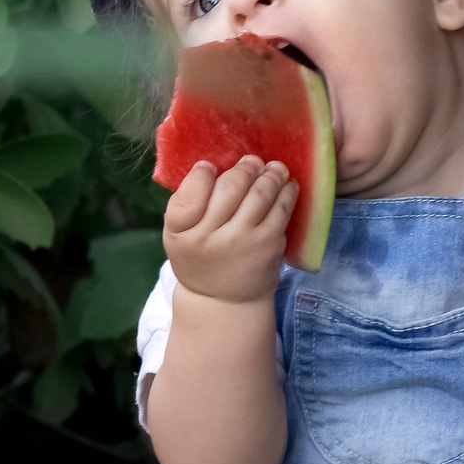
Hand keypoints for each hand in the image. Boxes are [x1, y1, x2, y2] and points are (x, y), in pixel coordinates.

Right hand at [164, 155, 294, 305]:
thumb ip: (187, 203)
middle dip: (244, 168)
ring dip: (270, 174)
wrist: (224, 301)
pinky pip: (281, 209)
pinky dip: (286, 191)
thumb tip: (213, 166)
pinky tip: (286, 184)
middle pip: (230, 187)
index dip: (203, 173)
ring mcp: (243, 240)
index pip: (191, 192)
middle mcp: (211, 236)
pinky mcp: (269, 244)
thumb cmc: (199, 259)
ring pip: (260, 193)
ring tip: (273, 168)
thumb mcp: (177, 236)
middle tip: (251, 162)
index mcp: (182, 232)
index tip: (210, 167)